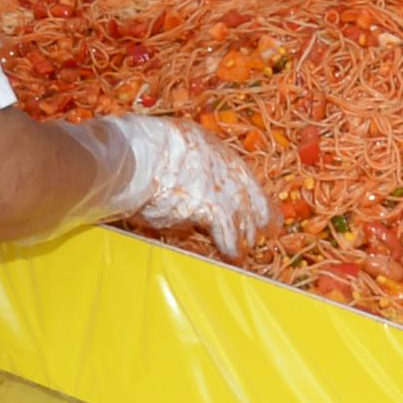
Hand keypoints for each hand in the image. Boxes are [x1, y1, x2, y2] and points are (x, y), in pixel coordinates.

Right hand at [82, 113, 269, 255]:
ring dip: (244, 234)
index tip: (260, 202)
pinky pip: (227, 231)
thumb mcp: (170, 146)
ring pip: (241, 214)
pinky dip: (231, 245)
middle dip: (257, 213)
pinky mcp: (210, 207)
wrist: (135, 156)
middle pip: (248, 192)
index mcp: (210, 146)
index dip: (252, 191)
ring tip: (247, 249)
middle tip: (267, 229)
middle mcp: (220, 165)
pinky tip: (233, 256)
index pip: (240, 172)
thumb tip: (186, 188)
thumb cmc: (140, 150)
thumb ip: (184, 165)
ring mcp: (218, 186)